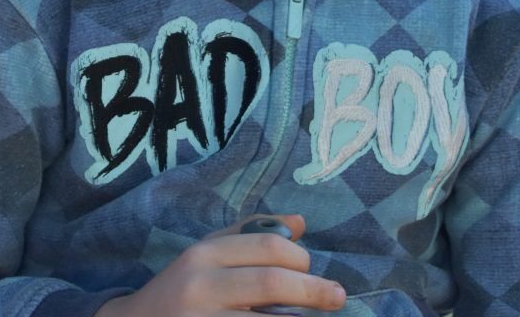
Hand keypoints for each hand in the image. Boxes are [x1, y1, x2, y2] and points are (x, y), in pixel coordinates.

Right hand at [95, 214, 344, 315]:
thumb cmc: (181, 290)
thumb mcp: (208, 254)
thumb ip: (250, 235)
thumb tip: (299, 222)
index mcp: (204, 254)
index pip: (266, 247)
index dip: (301, 258)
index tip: (312, 269)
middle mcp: (201, 285)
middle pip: (272, 282)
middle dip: (314, 290)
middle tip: (338, 297)